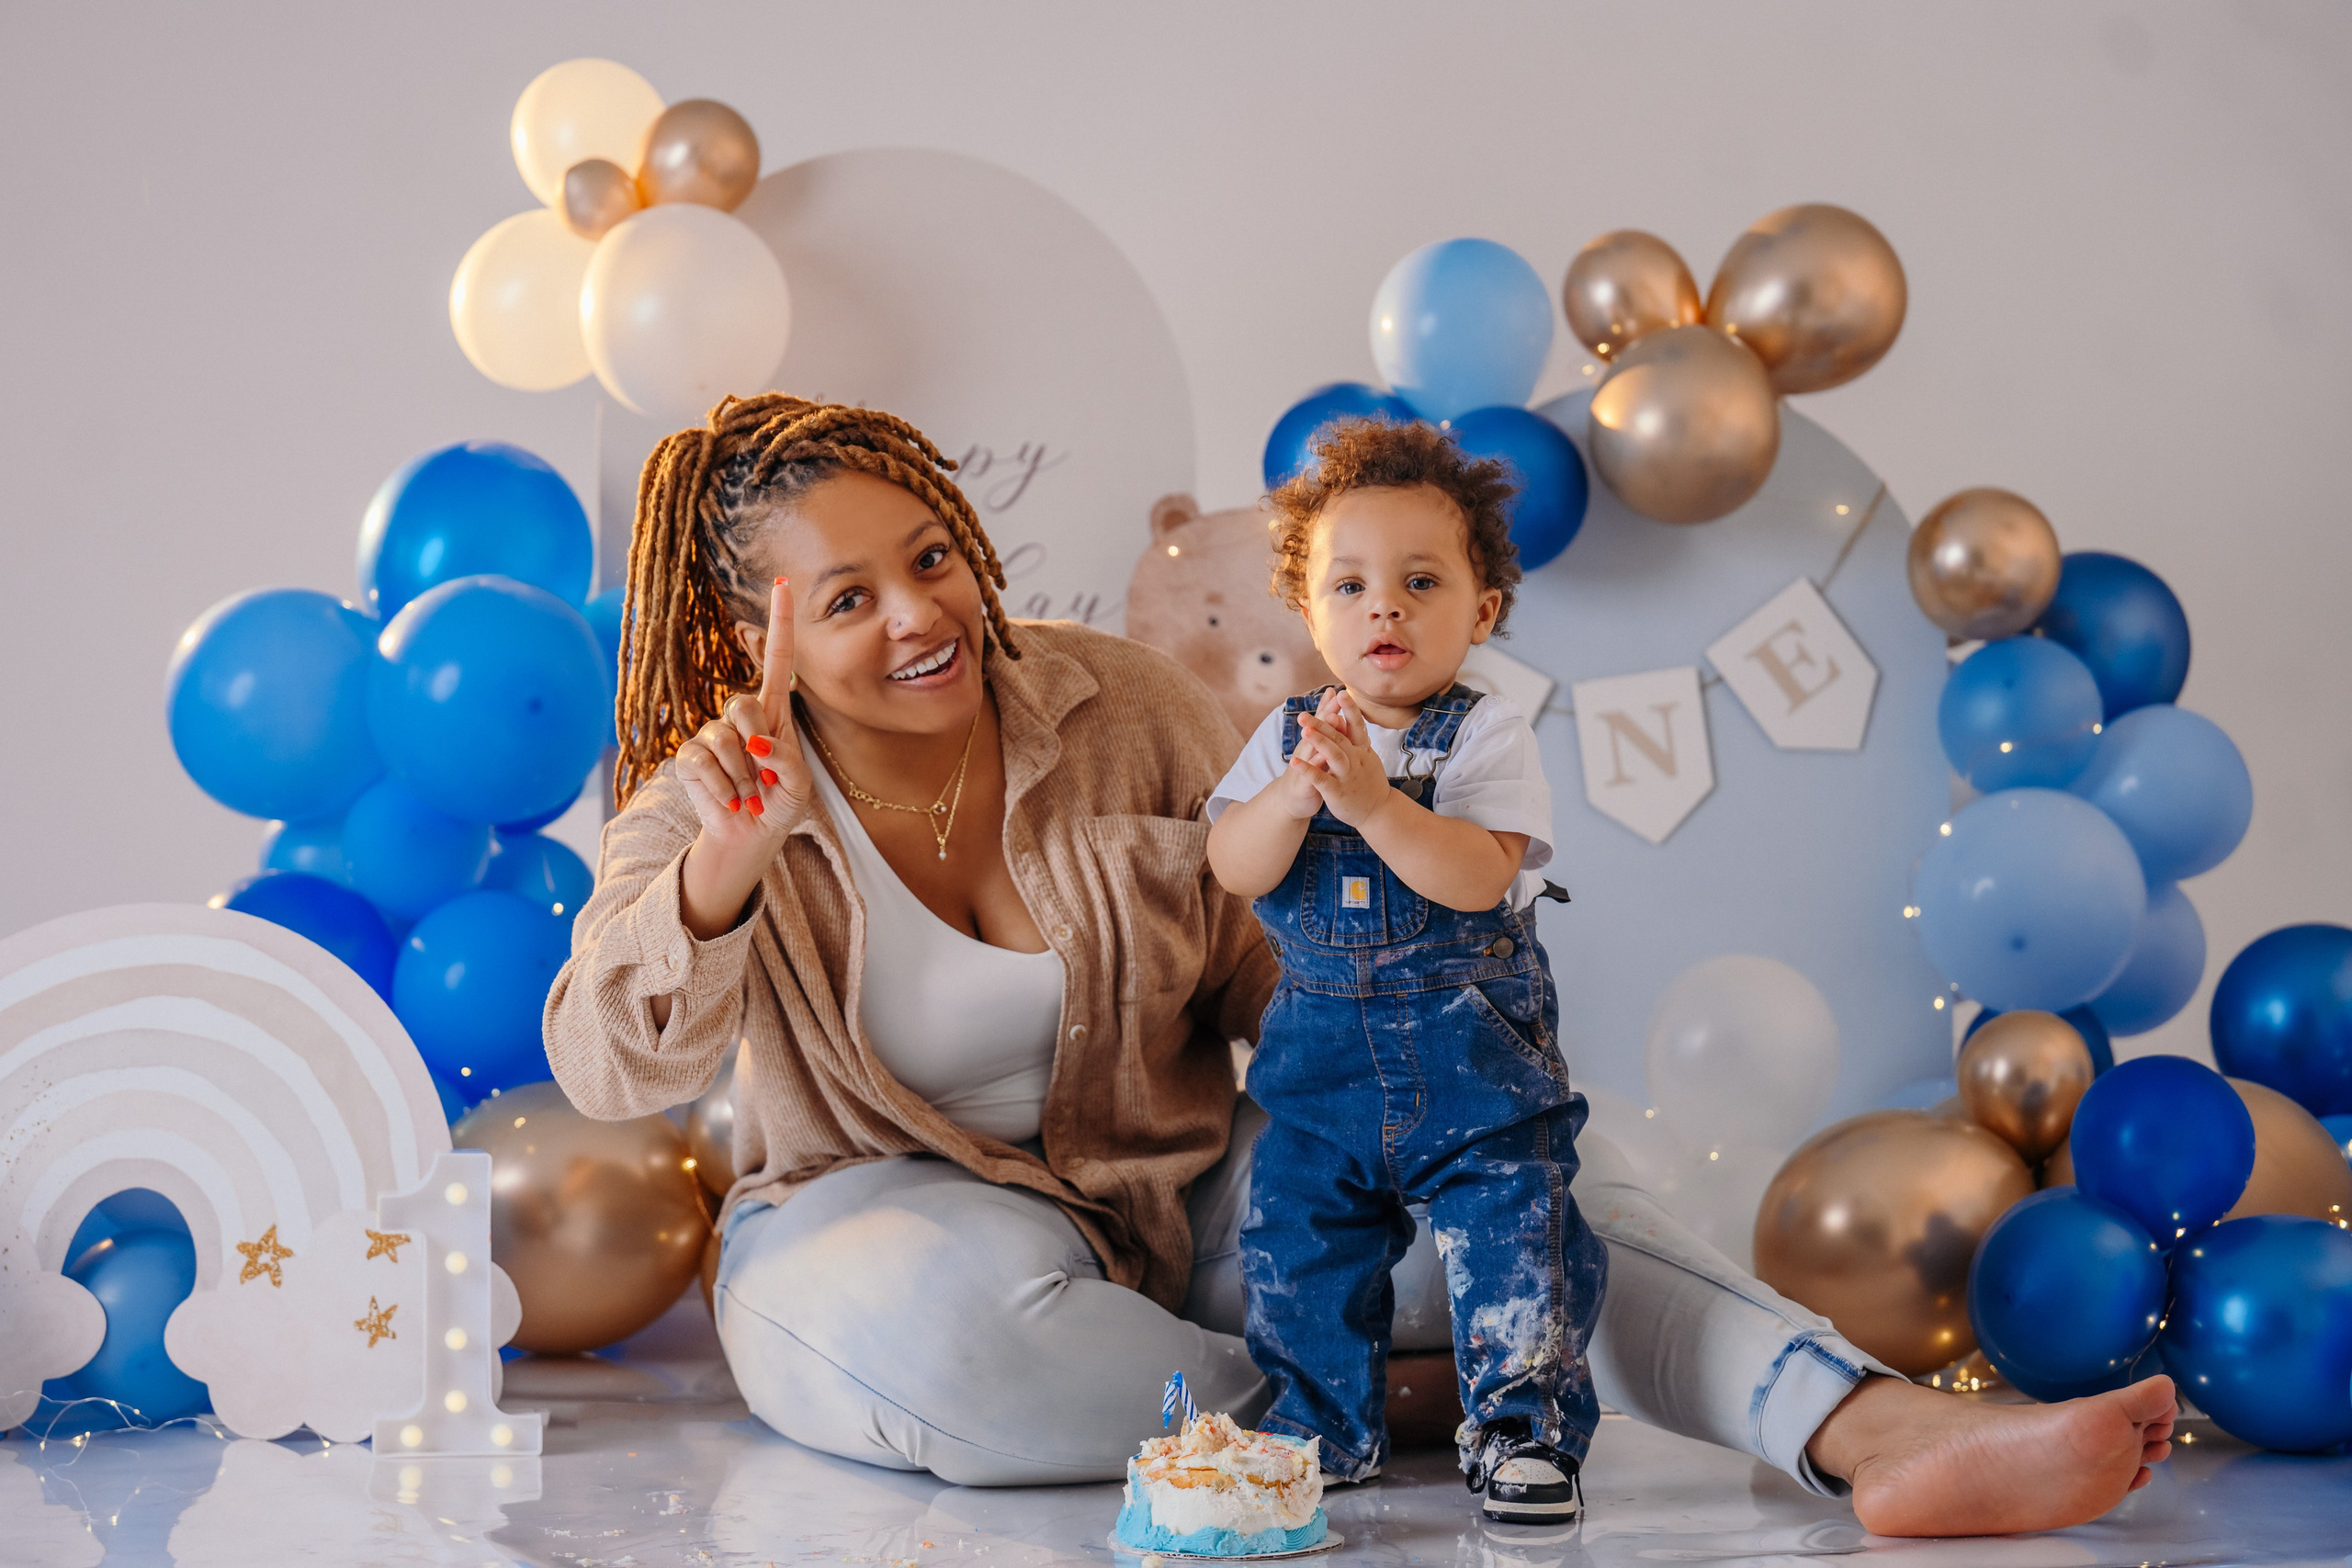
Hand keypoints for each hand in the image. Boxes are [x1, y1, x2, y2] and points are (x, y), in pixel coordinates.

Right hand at [675, 579, 812, 934]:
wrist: (750, 838)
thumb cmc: (779, 805)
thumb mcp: (798, 786)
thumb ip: (788, 762)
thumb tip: (756, 744)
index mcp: (774, 712)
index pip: (778, 660)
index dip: (779, 622)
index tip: (782, 583)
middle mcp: (740, 716)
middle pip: (742, 705)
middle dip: (755, 744)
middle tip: (763, 777)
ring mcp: (711, 734)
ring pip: (722, 740)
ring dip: (742, 778)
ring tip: (749, 796)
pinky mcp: (689, 758)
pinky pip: (701, 761)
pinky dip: (721, 788)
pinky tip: (729, 801)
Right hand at [1270, 688, 1342, 819]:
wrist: (1292, 798)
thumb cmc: (1310, 771)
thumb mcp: (1318, 751)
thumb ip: (1326, 733)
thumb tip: (1335, 713)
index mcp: (1314, 742)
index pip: (1322, 720)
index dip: (1329, 705)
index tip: (1337, 689)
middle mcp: (1307, 749)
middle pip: (1317, 727)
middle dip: (1326, 712)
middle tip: (1335, 697)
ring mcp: (1304, 764)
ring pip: (1312, 746)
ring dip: (1319, 733)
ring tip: (1330, 720)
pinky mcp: (1304, 781)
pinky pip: (1309, 772)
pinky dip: (1314, 764)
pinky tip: (1321, 757)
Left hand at [1294, 690, 1392, 829]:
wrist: (1378, 811)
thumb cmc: (1368, 781)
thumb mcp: (1365, 757)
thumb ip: (1354, 738)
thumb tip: (1345, 717)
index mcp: (1361, 749)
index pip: (1356, 725)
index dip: (1349, 709)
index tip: (1340, 693)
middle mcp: (1356, 759)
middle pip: (1339, 737)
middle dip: (1323, 723)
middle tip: (1305, 713)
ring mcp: (1347, 776)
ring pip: (1334, 755)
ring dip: (1319, 742)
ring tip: (1304, 730)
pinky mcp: (1338, 792)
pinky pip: (1322, 779)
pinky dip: (1308, 770)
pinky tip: (1295, 761)